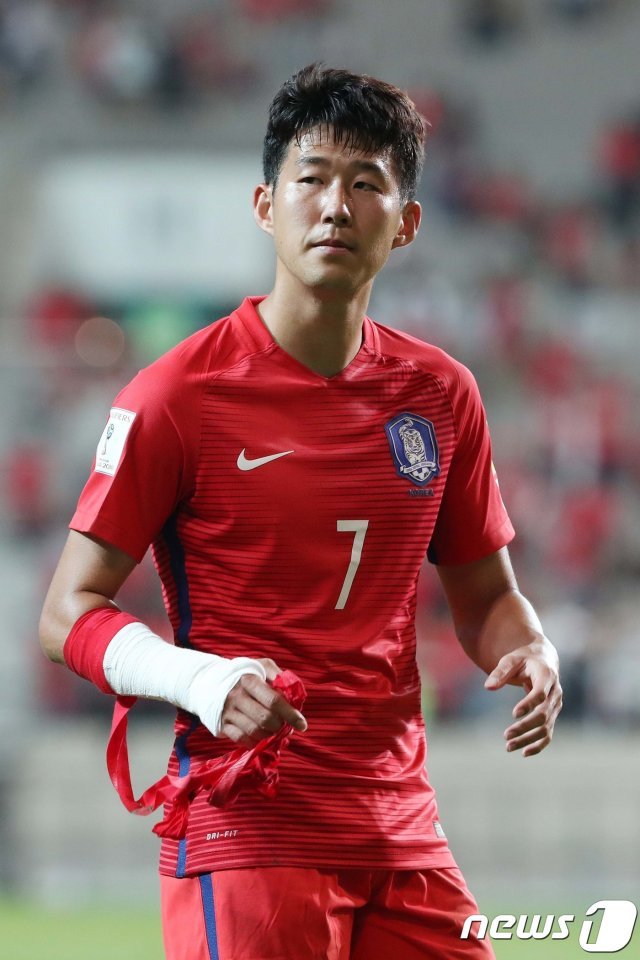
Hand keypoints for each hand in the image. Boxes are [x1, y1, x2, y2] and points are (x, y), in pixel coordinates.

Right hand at [219, 658, 307, 745]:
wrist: (209, 681)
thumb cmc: (244, 674)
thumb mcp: (261, 666)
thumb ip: (279, 676)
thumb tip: (295, 693)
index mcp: (249, 679)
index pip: (274, 700)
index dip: (290, 714)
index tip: (302, 724)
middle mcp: (237, 696)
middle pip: (265, 718)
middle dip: (280, 725)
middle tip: (283, 724)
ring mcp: (227, 712)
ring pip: (254, 731)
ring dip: (269, 734)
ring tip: (272, 728)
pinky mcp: (221, 725)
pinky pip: (242, 740)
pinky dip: (255, 741)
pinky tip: (260, 735)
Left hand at [484, 639, 561, 756]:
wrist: (543, 659)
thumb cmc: (523, 658)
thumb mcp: (510, 659)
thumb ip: (500, 672)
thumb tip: (488, 687)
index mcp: (546, 675)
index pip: (541, 694)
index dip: (528, 704)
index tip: (514, 714)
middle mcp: (555, 692)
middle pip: (543, 714)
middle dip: (525, 727)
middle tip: (506, 735)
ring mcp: (556, 706)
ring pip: (545, 727)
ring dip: (528, 739)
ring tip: (508, 747)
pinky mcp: (552, 715)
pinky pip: (548, 734)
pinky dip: (539, 745)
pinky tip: (524, 753)